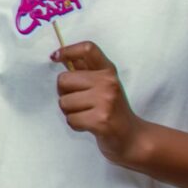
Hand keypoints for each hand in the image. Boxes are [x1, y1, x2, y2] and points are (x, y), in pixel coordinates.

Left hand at [52, 41, 146, 165]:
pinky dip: (75, 125)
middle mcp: (108, 82)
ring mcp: (106, 100)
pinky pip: (70, 119)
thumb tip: (59, 56)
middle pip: (63, 80)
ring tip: (87, 115)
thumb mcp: (102, 86)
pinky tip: (89, 125)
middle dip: (64, 94)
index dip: (67, 50)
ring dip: (70, 112)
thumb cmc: (112, 110)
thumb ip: (84, 71)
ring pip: (64, 102)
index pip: (88, 49)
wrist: (132, 138)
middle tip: (79, 103)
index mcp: (108, 71)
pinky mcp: (101, 119)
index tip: (55, 57)